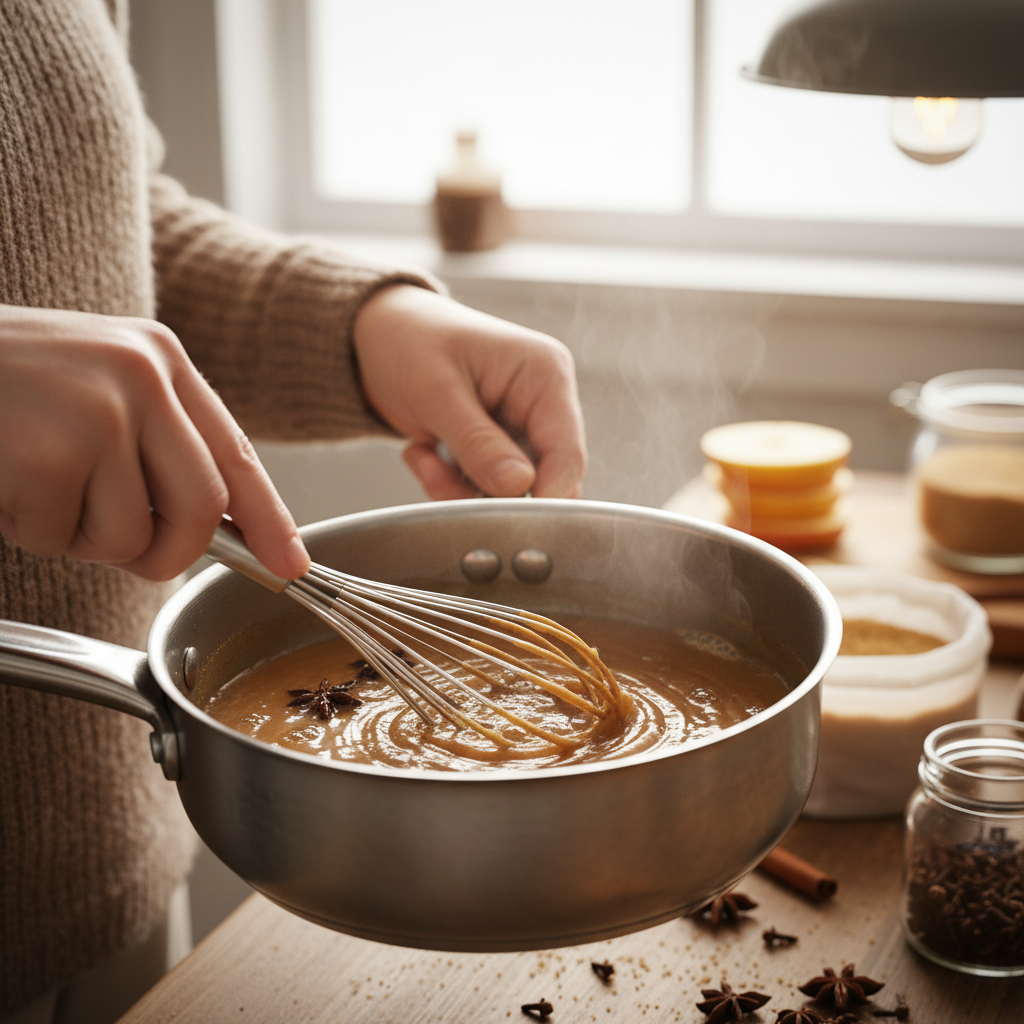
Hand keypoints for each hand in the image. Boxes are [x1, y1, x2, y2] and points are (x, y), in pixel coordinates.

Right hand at [0, 305, 309, 580]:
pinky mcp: (50, 451)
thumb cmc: (1, 383)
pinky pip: (59, 537)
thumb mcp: (94, 389)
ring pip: (128, 535)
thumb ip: (154, 446)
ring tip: (33, 482)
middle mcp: (143, 376)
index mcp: (161, 360)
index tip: (289, 564)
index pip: (235, 453)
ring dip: (76, 535)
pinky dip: (27, 529)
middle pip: (200, 509)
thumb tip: (210, 530)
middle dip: (166, 553)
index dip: (267, 518)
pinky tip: (3, 479)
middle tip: (125, 552)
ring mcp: (98, 410)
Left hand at [352, 286, 586, 498]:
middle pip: (543, 480)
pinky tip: (423, 454)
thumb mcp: (437, 391)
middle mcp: (542, 403)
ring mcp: (521, 426)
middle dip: (489, 493)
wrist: (378, 333)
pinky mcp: (498, 446)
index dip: (542, 495)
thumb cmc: (409, 339)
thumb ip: (479, 442)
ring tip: (421, 456)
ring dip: (461, 490)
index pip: (567, 455)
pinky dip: (451, 485)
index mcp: (545, 375)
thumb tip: (518, 484)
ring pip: (512, 492)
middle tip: (437, 478)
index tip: (501, 515)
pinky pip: (486, 488)